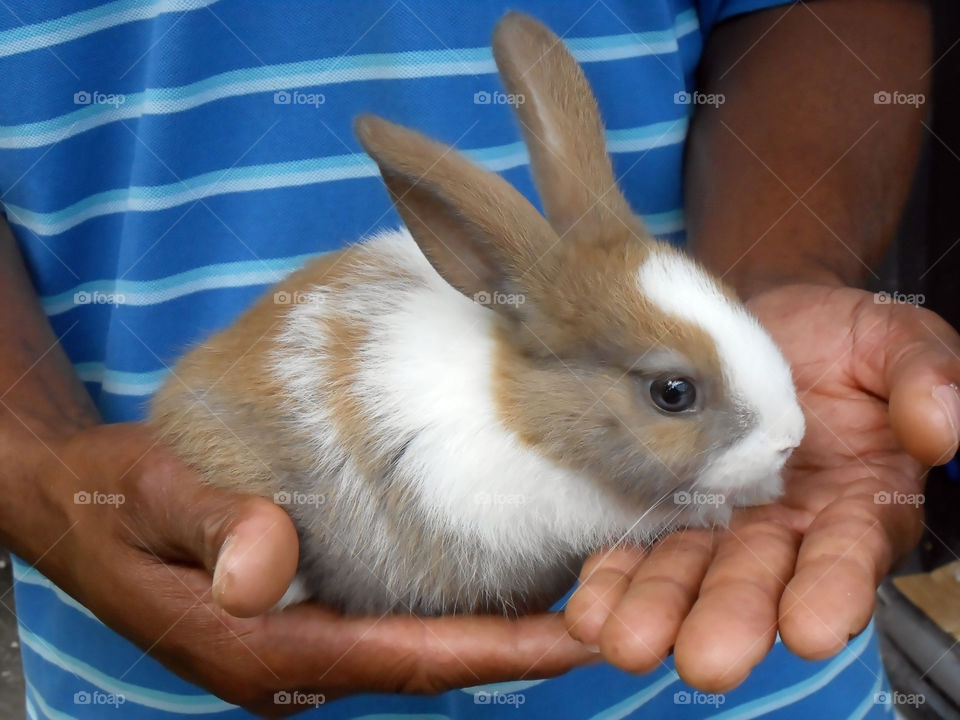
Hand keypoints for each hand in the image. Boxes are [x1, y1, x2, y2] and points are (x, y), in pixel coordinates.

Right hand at [8, 421, 592, 715]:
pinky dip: (452, 617)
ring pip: (414, 650)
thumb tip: (264, 568)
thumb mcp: (147, 497)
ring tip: (575, 599)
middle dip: (517, 648)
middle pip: (425, 663)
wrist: (73, 511)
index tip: (576, 638)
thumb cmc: (108, 503)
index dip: (494, 652)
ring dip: (494, 634)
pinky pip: (390, 628)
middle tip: (608, 612)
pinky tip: (493, 586)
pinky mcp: (298, 621)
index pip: (400, 657)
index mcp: (258, 648)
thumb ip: (207, 526)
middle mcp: (288, 662)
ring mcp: (296, 646)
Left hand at [565, 284, 959, 690]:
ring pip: (691, 572)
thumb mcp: (894, 343)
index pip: (847, 557)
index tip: (809, 626)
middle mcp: (786, 527)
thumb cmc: (839, 338)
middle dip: (730, 620)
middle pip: (758, 581)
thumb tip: (936, 427)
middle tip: (704, 657)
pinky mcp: (669, 502)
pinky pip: (642, 543)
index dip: (830, 592)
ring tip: (625, 639)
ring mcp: (722, 519)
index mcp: (854, 505)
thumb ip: (924, 377)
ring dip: (659, 609)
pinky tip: (590, 601)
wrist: (767, 316)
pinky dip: (616, 573)